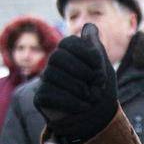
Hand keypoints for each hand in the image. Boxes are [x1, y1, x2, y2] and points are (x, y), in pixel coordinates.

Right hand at [34, 23, 117, 143]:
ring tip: (92, 97)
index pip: (69, 42)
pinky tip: (84, 106)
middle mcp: (54, 64)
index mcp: (69, 53)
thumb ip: (95, 47)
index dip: (88, 55)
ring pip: (54, 76)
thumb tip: (89, 26)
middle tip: (98, 84)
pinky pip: (51, 95)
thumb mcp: (103, 65)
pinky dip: (74, 102)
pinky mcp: (41, 98)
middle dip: (83, 72)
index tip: (101, 68)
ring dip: (80, 89)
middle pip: (58, 57)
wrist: (98, 117)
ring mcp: (45, 80)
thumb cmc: (100, 88)